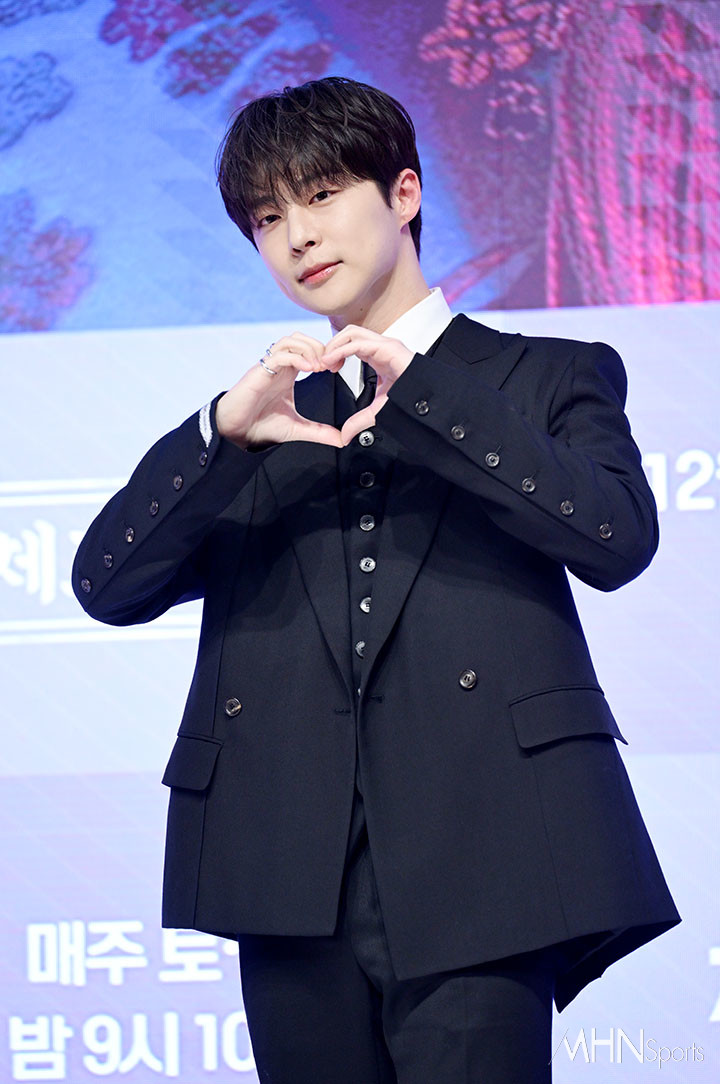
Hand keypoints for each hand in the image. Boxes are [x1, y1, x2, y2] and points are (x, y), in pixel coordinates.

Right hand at [216, 332, 344, 448]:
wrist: (237, 431)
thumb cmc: (261, 425)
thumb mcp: (298, 428)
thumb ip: (319, 432)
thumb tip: (341, 440)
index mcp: (289, 373)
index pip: (308, 349)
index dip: (325, 354)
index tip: (336, 369)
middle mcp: (279, 366)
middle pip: (300, 338)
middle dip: (319, 348)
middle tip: (330, 366)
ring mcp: (269, 367)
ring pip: (289, 340)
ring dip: (308, 349)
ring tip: (319, 367)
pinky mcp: (259, 372)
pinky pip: (279, 355)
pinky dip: (296, 358)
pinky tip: (308, 370)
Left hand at [322, 326, 412, 444]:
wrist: (425, 399)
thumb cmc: (409, 399)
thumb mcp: (377, 412)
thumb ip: (359, 421)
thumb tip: (345, 436)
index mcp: (377, 355)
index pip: (350, 343)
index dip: (335, 352)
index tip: (326, 368)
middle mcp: (380, 346)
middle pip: (348, 333)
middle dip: (332, 346)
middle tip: (322, 365)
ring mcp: (384, 344)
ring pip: (352, 332)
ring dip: (334, 345)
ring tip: (325, 362)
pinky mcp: (387, 348)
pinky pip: (358, 343)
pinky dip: (341, 350)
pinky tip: (332, 362)